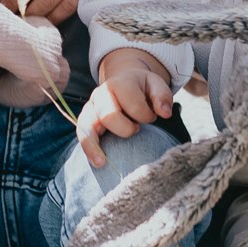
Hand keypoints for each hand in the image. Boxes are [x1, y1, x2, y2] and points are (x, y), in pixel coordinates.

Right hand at [76, 49, 173, 166]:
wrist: (124, 83)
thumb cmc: (142, 89)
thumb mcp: (156, 85)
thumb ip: (162, 96)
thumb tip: (165, 113)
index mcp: (119, 83)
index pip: (133, 105)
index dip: (146, 116)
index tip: (151, 117)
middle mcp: (101, 95)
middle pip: (108, 115)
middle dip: (126, 128)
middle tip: (137, 129)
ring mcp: (90, 108)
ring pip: (87, 126)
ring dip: (94, 145)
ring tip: (101, 163)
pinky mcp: (86, 122)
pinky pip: (82, 136)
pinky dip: (89, 150)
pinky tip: (98, 163)